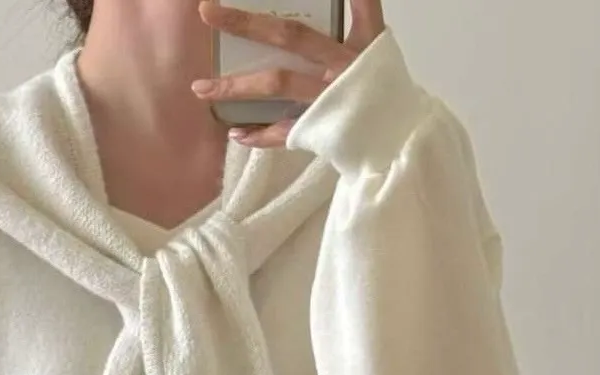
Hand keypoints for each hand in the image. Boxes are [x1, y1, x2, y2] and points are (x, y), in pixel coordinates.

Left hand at [194, 0, 385, 147]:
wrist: (398, 135)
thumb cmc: (382, 83)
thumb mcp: (374, 40)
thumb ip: (361, 6)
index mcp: (345, 48)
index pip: (310, 15)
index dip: (277, 6)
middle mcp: (335, 69)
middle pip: (288, 39)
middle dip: (246, 24)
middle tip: (208, 13)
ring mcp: (325, 101)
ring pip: (277, 85)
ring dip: (236, 86)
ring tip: (201, 88)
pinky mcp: (318, 131)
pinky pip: (283, 133)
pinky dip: (259, 135)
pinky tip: (235, 132)